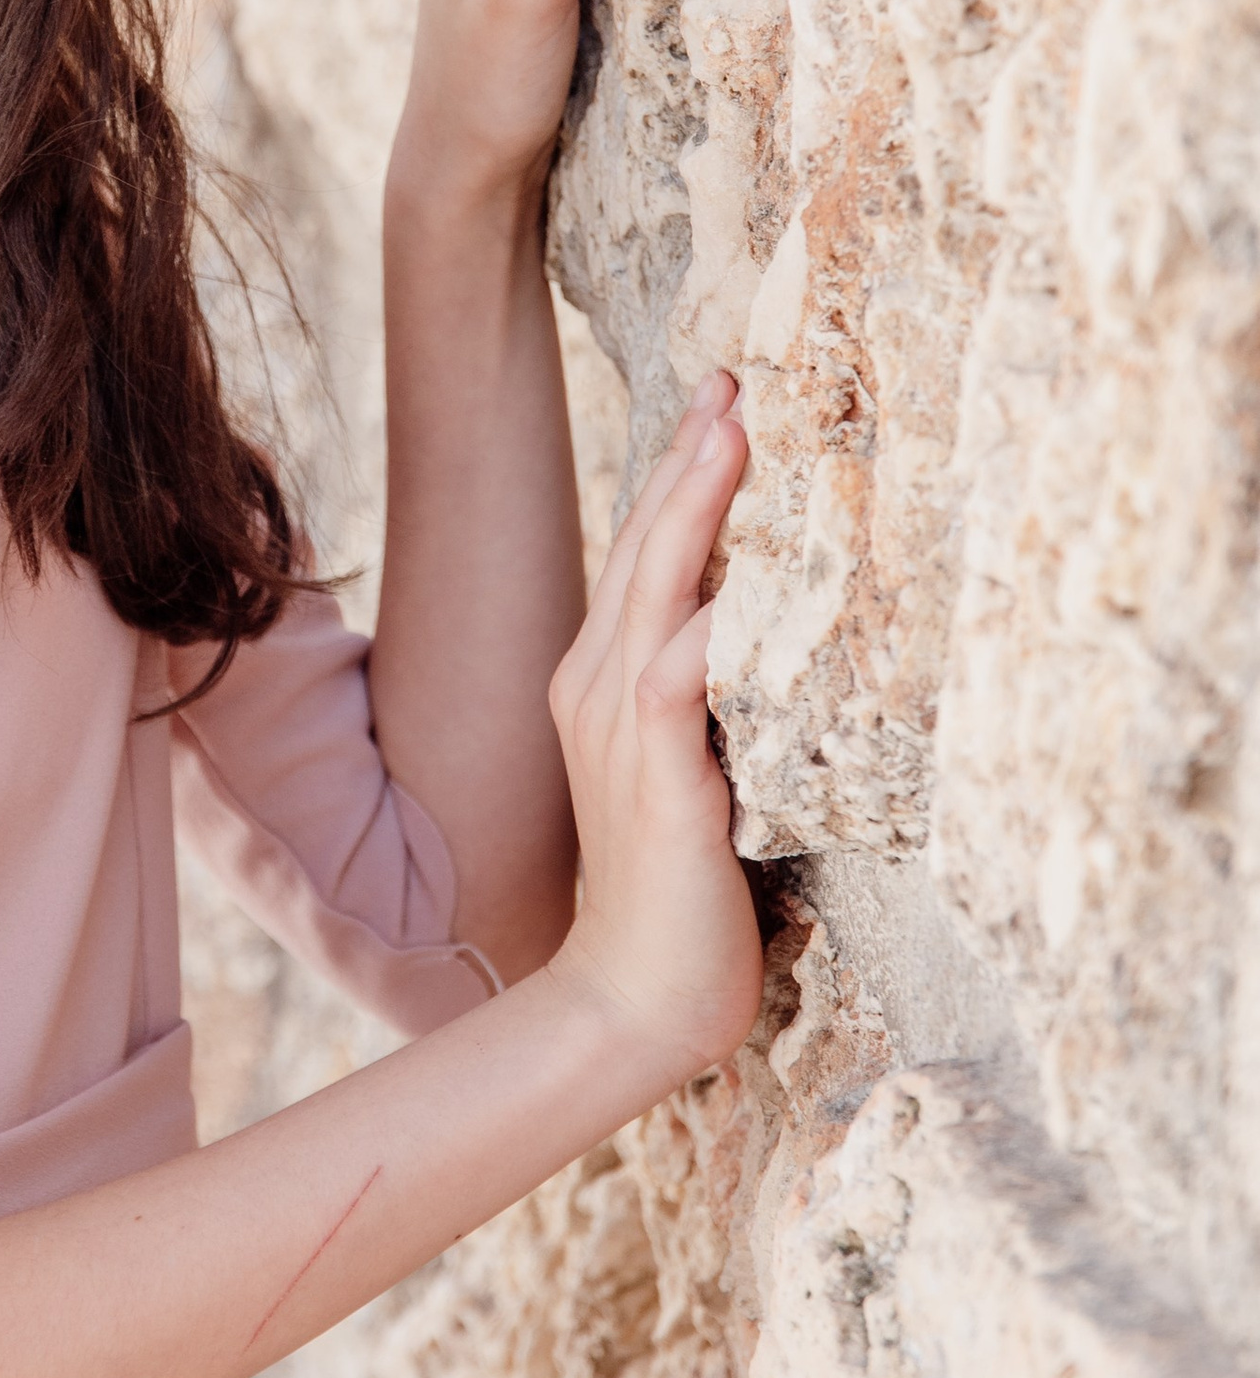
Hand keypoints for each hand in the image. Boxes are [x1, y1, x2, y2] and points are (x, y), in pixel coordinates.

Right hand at [545, 374, 762, 1082]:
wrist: (635, 998)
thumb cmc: (683, 895)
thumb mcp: (701, 771)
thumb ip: (719, 702)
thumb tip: (779, 639)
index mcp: (603, 682)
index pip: (643, 556)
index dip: (680, 477)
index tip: (723, 401)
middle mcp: (598, 687)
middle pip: (644, 547)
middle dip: (689, 459)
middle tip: (730, 380)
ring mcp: (619, 728)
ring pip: (656, 587)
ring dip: (695, 506)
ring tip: (734, 432)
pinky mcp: (659, 775)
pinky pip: (682, 677)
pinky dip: (716, 624)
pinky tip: (749, 582)